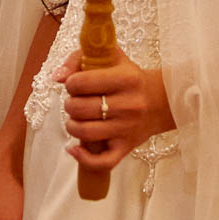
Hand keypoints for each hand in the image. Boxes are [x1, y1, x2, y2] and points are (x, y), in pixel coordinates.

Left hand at [56, 47, 173, 172]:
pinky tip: (74, 148)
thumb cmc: (130, 78)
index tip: (75, 84)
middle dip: (69, 104)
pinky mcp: (126, 147)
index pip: (80, 82)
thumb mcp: (111, 58)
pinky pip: (101, 161)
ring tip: (76, 119)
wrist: (162, 101)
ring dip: (71, 125)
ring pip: (84, 132)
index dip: (70, 83)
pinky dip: (82, 158)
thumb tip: (56, 77)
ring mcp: (127, 128)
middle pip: (79, 108)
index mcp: (125, 78)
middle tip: (76, 102)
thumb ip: (79, 59)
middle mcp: (128, 105)